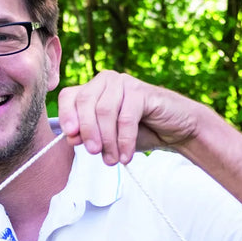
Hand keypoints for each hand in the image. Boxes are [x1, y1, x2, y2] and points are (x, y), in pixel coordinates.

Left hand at [57, 70, 200, 165]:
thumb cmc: (138, 132)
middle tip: (94, 153)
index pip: (69, 96)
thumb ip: (88, 136)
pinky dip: (124, 140)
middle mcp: (106, 81)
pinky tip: (126, 156)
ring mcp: (124, 83)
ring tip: (112, 159)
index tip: (70, 137)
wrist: (175, 130)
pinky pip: (126, 118)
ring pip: (104, 111)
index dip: (66, 115)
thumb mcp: (107, 138)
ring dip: (107, 140)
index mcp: (93, 89)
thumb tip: (71, 137)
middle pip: (85, 102)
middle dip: (87, 131)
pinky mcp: (142, 91)